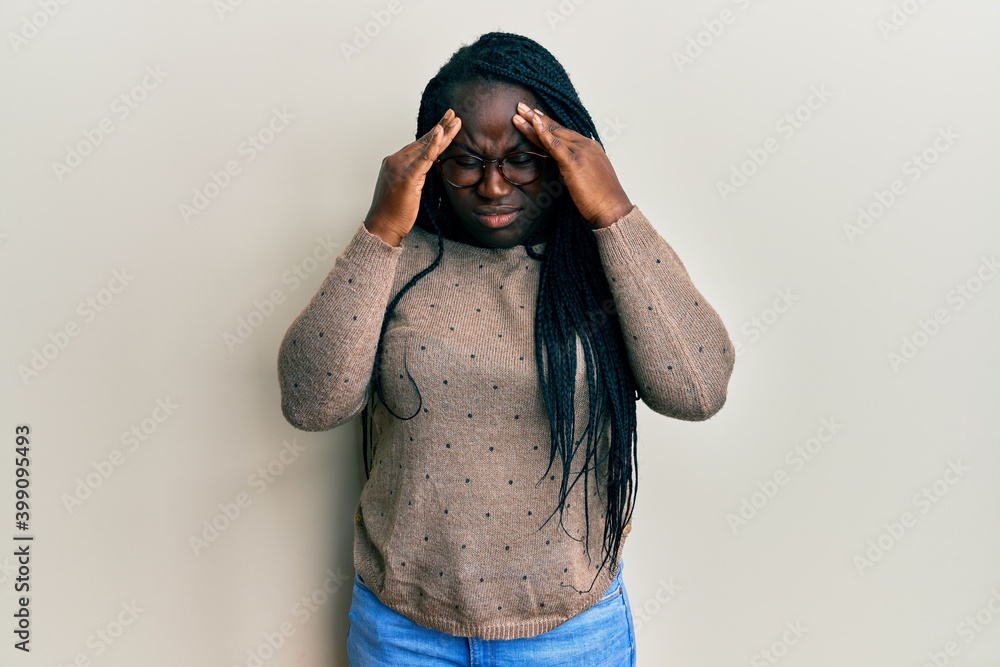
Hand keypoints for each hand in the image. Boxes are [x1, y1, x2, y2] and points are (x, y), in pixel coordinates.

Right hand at [364, 109, 461, 245]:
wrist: (382, 227)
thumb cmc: (393, 213)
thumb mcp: (405, 190)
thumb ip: (413, 176)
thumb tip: (424, 172)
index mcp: (394, 163)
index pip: (417, 146)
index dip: (432, 135)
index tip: (444, 124)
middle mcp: (395, 161)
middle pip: (422, 142)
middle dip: (440, 128)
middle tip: (453, 114)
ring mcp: (399, 167)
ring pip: (425, 146)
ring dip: (442, 132)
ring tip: (455, 120)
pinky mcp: (407, 177)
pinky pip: (423, 158)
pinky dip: (433, 144)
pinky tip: (441, 133)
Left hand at [512, 102, 631, 228]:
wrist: (613, 209)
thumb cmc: (601, 199)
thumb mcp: (590, 177)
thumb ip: (578, 168)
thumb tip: (567, 169)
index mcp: (589, 147)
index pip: (564, 132)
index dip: (547, 123)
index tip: (534, 114)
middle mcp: (585, 145)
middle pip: (556, 129)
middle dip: (536, 117)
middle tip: (520, 107)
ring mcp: (581, 152)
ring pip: (553, 134)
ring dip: (534, 123)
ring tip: (518, 113)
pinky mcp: (574, 163)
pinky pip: (556, 146)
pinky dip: (544, 134)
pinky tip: (533, 124)